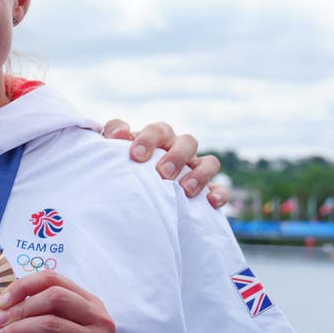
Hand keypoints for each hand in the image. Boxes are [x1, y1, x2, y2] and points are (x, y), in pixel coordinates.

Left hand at [0, 271, 114, 332]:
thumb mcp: (57, 330)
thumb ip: (39, 313)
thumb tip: (2, 306)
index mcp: (91, 303)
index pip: (54, 279)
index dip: (24, 286)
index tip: (3, 300)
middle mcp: (98, 320)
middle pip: (54, 297)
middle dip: (20, 307)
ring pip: (48, 324)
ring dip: (16, 328)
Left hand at [102, 119, 225, 207]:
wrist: (135, 191)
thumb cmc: (125, 165)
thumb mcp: (115, 150)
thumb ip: (113, 136)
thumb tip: (119, 134)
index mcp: (158, 139)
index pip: (158, 130)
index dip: (148, 139)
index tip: (135, 156)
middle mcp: (179, 150)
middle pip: (187, 142)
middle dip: (176, 157)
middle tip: (162, 173)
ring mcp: (195, 168)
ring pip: (210, 162)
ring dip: (200, 174)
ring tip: (185, 189)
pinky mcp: (207, 189)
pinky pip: (220, 188)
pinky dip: (219, 193)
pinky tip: (210, 202)